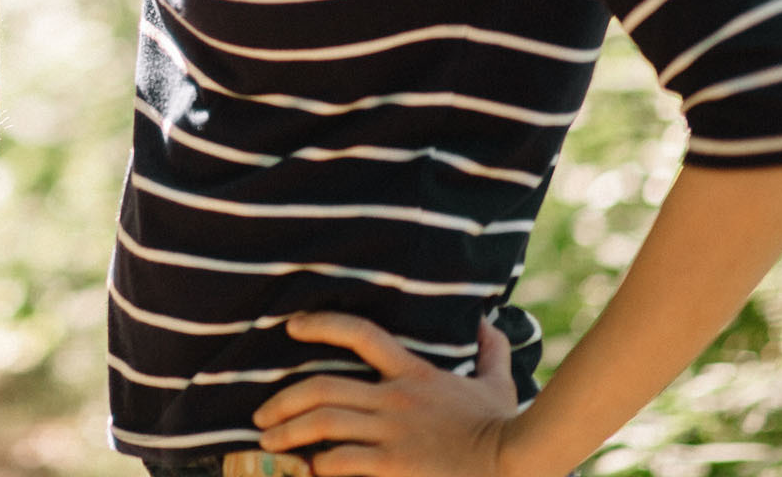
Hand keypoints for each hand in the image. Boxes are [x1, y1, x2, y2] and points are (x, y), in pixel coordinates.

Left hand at [251, 314, 521, 476]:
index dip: (321, 323)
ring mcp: (393, 434)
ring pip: (323, 422)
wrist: (519, 465)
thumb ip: (490, 351)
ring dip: (288, 432)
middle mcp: (396, 399)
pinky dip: (317, 465)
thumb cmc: (507, 430)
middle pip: (322, 387)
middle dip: (284, 400)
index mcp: (414, 373)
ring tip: (269, 443)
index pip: (360, 332)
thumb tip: (488, 320)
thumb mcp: (499, 383)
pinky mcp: (394, 466)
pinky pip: (340, 461)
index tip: (291, 326)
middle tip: (262, 417)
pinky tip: (306, 470)